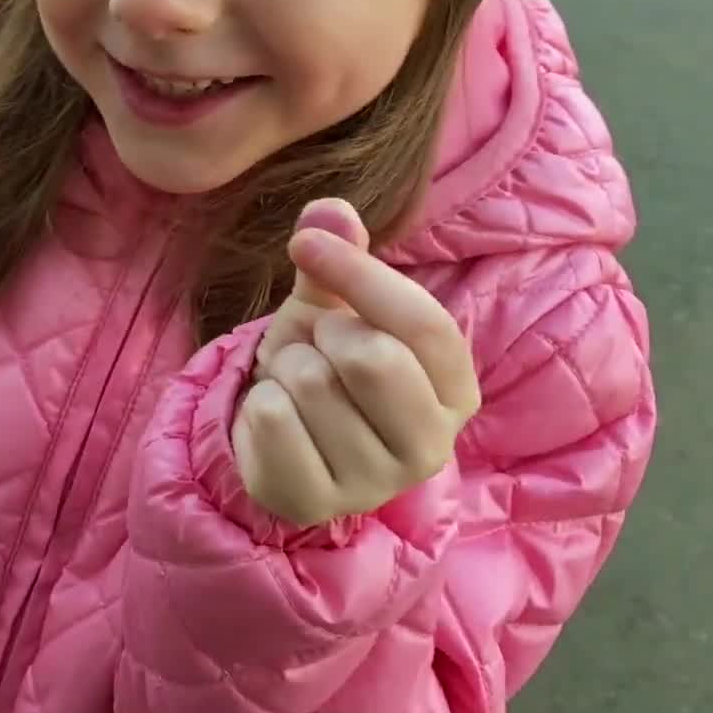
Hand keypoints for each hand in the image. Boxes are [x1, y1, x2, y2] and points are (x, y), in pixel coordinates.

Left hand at [234, 199, 480, 527]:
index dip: (361, 273)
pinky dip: (258, 404)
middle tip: (315, 348)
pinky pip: (272, 420)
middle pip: (375, 359)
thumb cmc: (322, 364)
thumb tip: (330, 209)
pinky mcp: (316, 502)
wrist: (276, 437)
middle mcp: (431, 445)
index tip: (305, 244)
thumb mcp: (334, 305)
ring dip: (285, 369)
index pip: (424, 323)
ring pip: (313, 385)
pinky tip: (273, 420)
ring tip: (293, 386)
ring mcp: (375, 482)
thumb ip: (339, 258)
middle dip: (324, 335)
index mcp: (455, 389)